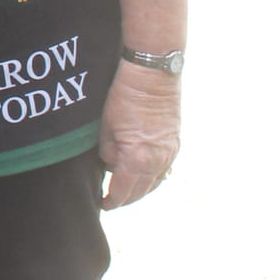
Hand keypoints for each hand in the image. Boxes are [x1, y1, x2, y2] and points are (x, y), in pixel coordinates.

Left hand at [98, 59, 180, 208]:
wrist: (153, 76)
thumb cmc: (124, 97)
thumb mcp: (106, 127)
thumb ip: (108, 153)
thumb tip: (111, 165)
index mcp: (138, 158)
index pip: (124, 190)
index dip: (113, 200)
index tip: (104, 204)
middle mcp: (158, 160)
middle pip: (141, 190)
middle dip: (126, 198)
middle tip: (112, 201)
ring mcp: (169, 152)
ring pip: (155, 181)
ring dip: (141, 190)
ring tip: (127, 193)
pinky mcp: (175, 143)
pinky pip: (164, 169)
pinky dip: (153, 177)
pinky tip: (144, 177)